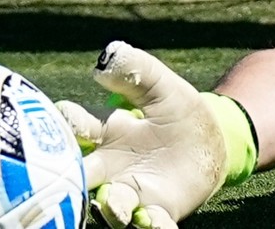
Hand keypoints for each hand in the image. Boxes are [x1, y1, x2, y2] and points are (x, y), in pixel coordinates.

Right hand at [55, 42, 231, 228]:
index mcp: (104, 134)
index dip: (64, 122)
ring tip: (115, 205)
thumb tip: (103, 60)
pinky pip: (151, 224)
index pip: (72, 127)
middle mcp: (109, 168)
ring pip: (109, 206)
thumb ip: (136, 70)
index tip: (62, 116)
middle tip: (68, 179)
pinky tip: (155, 223)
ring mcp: (132, 192)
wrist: (212, 143)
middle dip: (70, 179)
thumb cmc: (179, 113)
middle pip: (79, 176)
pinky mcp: (159, 210)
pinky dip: (151, 227)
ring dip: (110, 207)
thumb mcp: (162, 86)